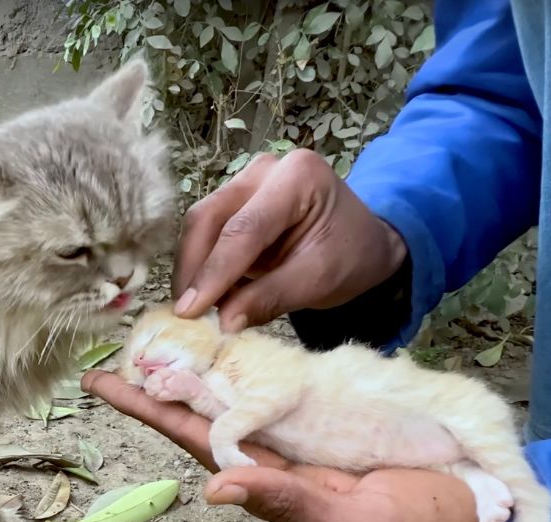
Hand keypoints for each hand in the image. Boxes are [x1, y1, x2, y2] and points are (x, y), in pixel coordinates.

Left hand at [83, 370, 504, 521]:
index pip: (191, 436)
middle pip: (199, 408)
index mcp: (267, 477)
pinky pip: (273, 386)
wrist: (475, 514)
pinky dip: (242, 363)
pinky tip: (221, 343)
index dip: (148, 407)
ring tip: (152, 334)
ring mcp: (297, 432)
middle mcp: (271, 451)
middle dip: (154, 379)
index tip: (101, 381)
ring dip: (191, 367)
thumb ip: (285, 502)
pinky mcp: (328, 414)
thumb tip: (214, 488)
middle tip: (111, 344)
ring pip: (231, 393)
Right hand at [173, 149, 406, 332]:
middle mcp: (264, 170)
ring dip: (193, 269)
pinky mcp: (233, 200)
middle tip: (186, 313)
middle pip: (210, 217)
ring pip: (200, 224)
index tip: (189, 311)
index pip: (244, 228)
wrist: (365, 243)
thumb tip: (223, 322)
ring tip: (195, 308)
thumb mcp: (319, 281)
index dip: (214, 271)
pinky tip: (205, 294)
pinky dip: (202, 266)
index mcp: (298, 177)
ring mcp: (245, 182)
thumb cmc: (351, 257)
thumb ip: (270, 298)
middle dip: (194, 268)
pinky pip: (206, 232)